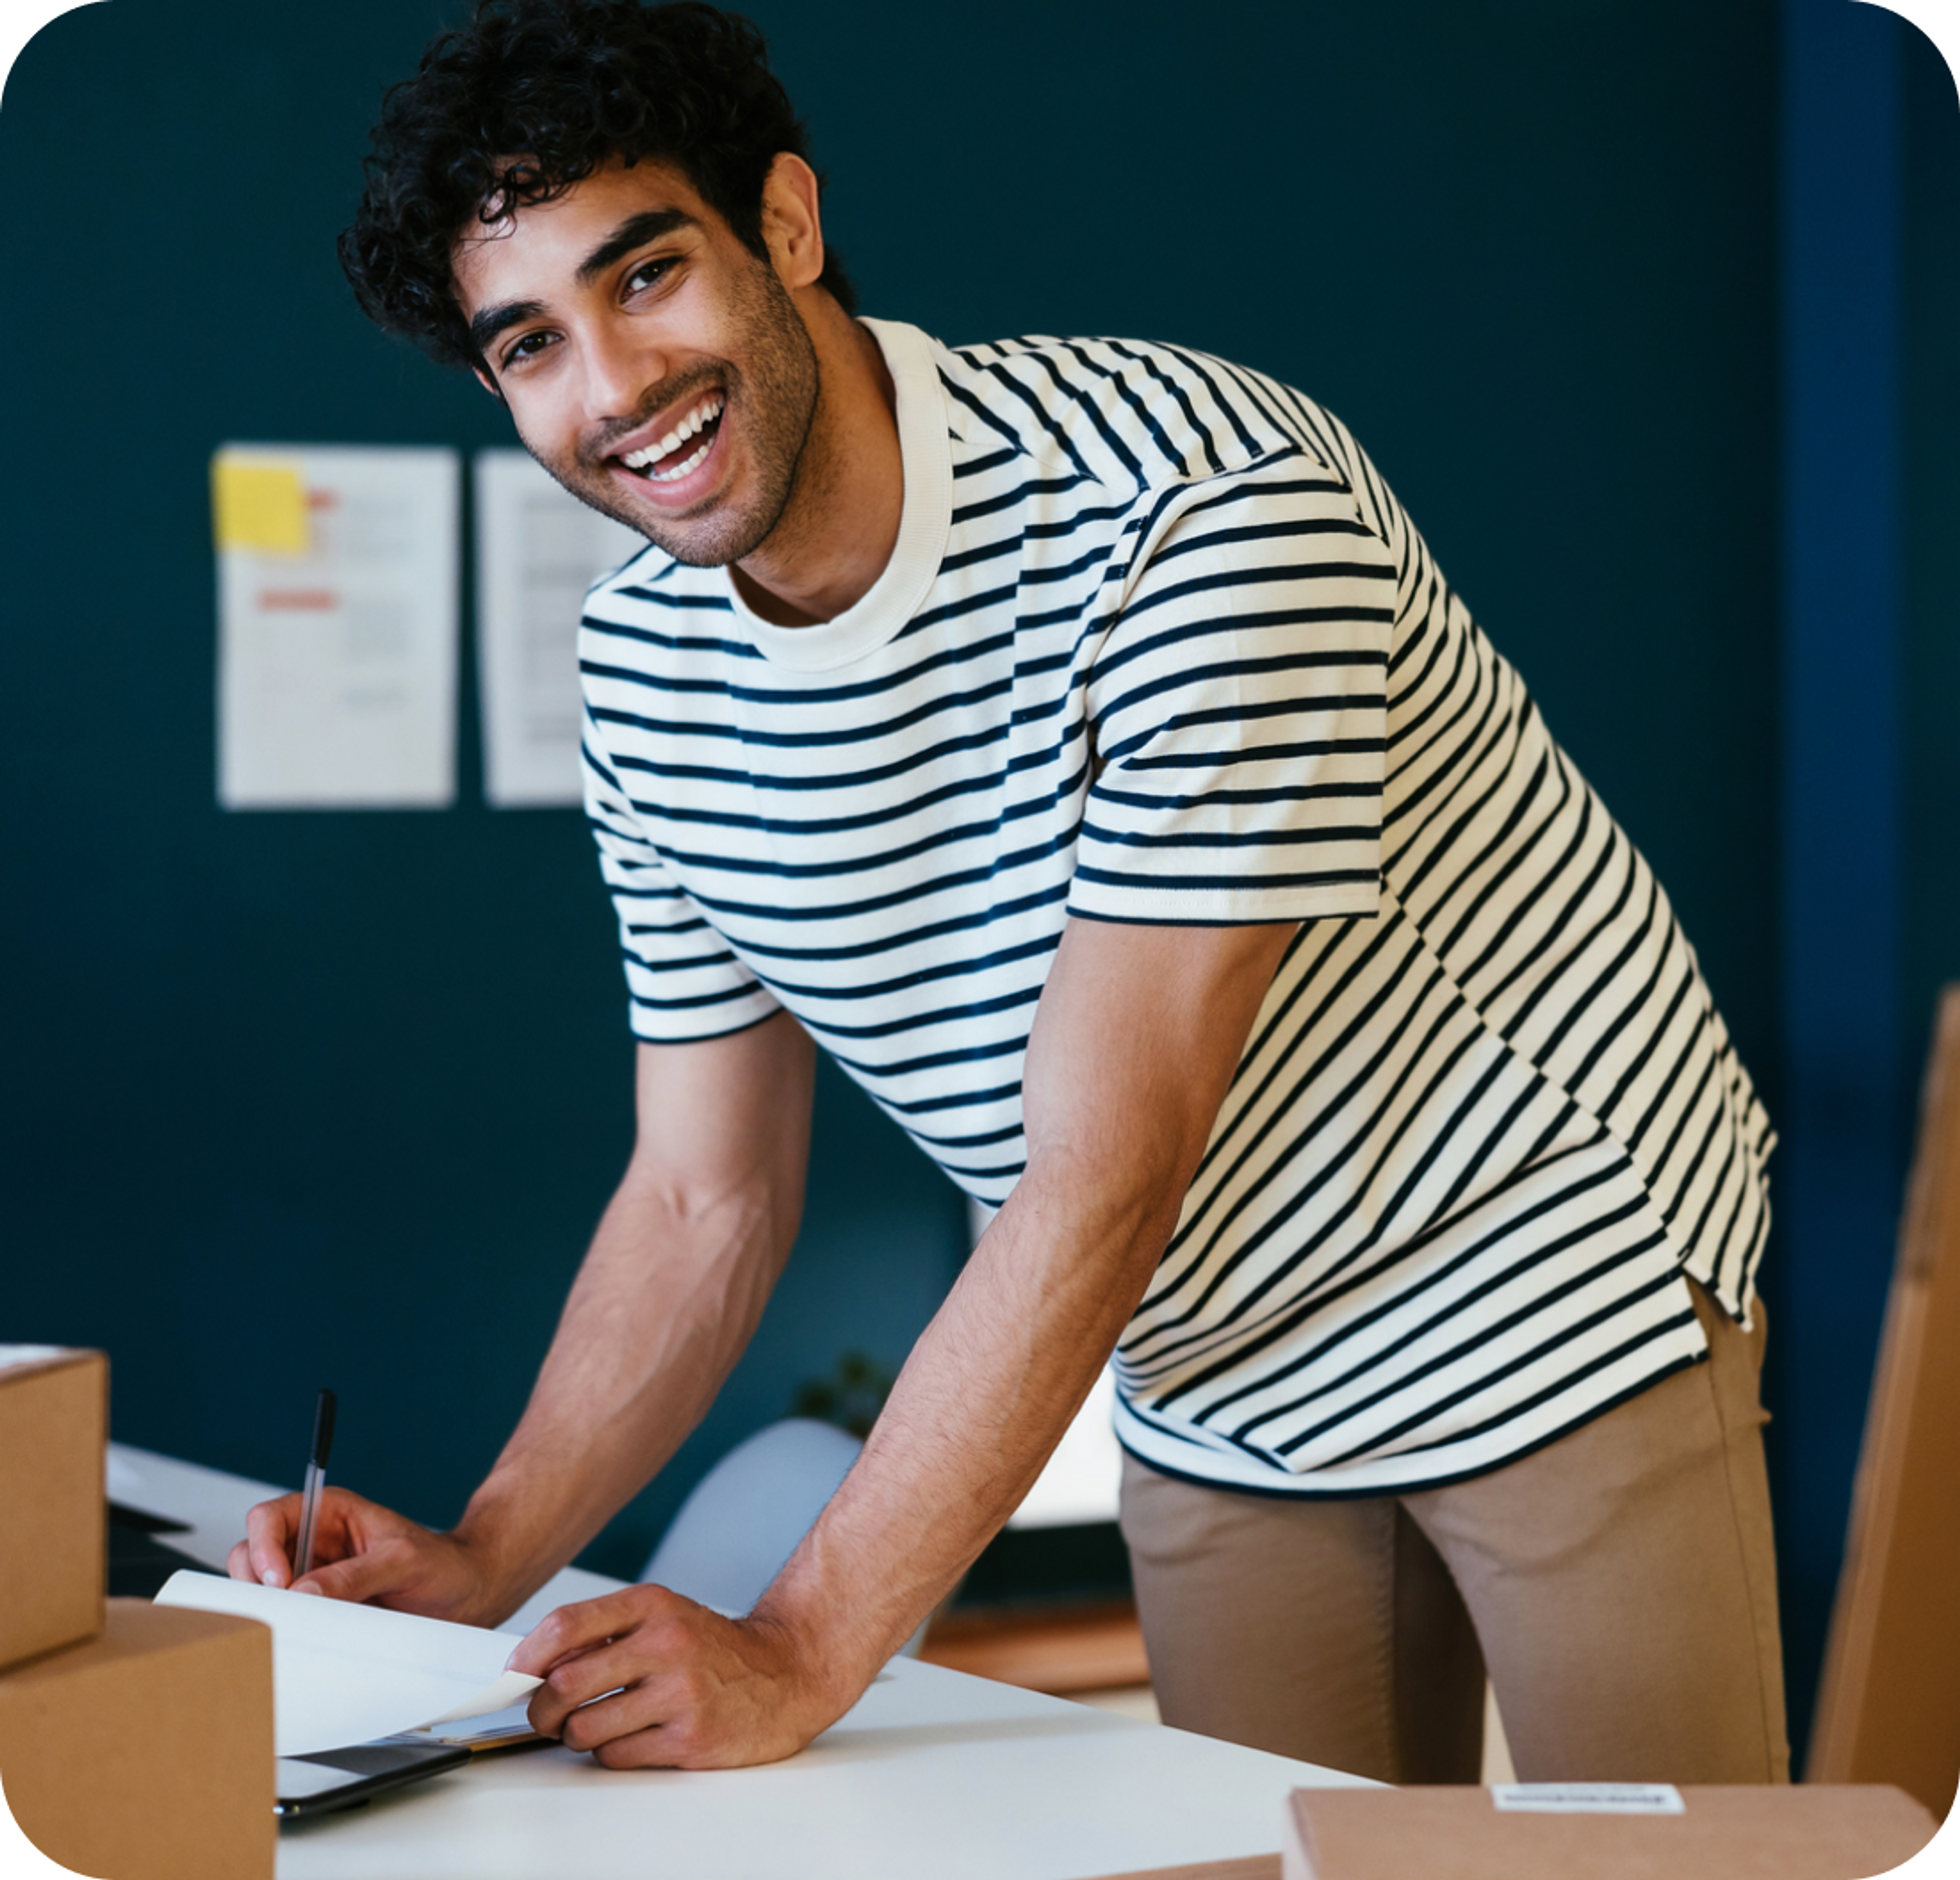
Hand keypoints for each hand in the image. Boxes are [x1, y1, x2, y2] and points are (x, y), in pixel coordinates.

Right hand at [226, 1486, 496, 1623]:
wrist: (466, 1595)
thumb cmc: (443, 1565)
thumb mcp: (404, 1562)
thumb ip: (357, 1574)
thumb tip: (306, 1591)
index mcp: (331, 1513)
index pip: (271, 1517)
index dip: (264, 1546)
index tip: (278, 1580)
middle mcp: (315, 1543)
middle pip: (252, 1552)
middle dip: (256, 1580)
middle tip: (283, 1607)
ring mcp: (313, 1578)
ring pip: (261, 1588)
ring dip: (269, 1607)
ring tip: (299, 1621)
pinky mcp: (319, 1609)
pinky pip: (286, 1616)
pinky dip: (285, 1627)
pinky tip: (305, 1635)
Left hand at [509, 1584, 849, 1769]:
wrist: (784, 1674)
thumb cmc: (712, 1649)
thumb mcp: (664, 1617)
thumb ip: (606, 1632)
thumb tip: (534, 1662)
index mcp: (654, 1605)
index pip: (566, 1625)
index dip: (527, 1655)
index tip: (516, 1673)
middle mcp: (667, 1643)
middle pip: (565, 1683)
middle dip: (543, 1708)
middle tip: (547, 1713)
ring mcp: (680, 1693)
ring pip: (584, 1728)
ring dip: (577, 1735)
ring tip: (594, 1726)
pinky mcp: (689, 1739)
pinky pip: (616, 1756)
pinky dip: (611, 1753)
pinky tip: (632, 1737)